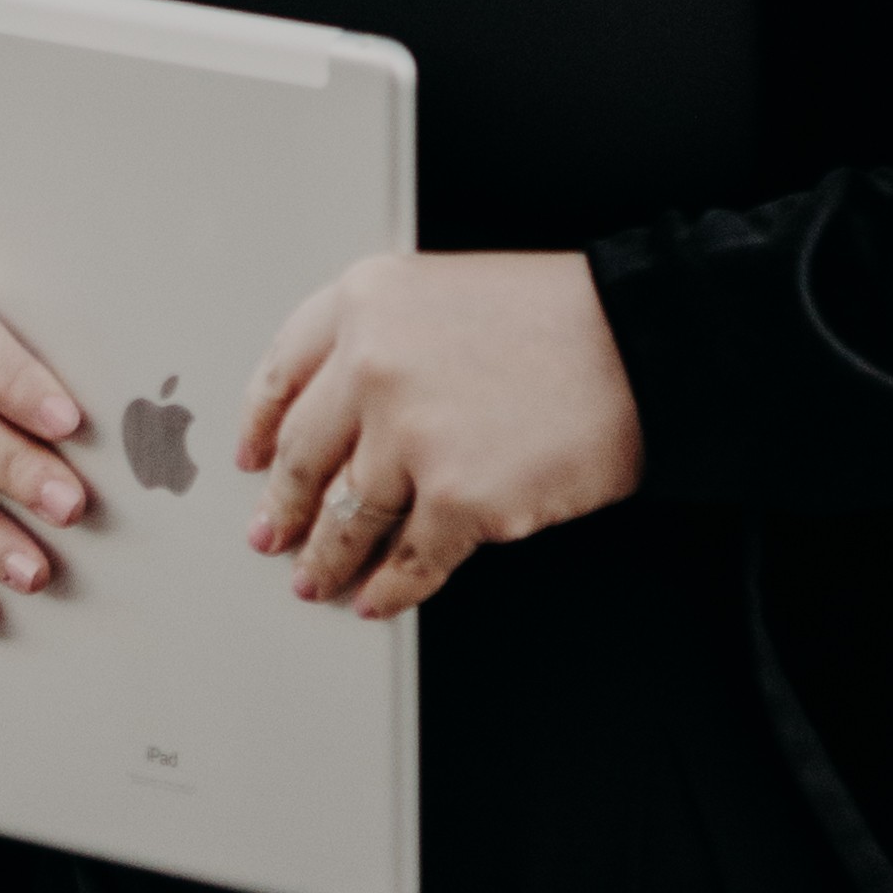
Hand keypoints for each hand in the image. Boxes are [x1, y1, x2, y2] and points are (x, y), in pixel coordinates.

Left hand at [240, 251, 644, 614]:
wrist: (642, 345)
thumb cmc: (559, 319)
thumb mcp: (445, 293)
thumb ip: (382, 339)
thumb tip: (338, 418)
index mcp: (365, 302)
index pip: (281, 374)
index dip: (258, 427)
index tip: (250, 458)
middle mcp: (372, 364)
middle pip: (301, 456)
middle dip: (281, 507)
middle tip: (268, 534)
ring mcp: (411, 436)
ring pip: (344, 517)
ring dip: (324, 558)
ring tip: (315, 578)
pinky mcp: (457, 498)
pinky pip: (407, 560)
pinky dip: (389, 589)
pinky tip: (378, 598)